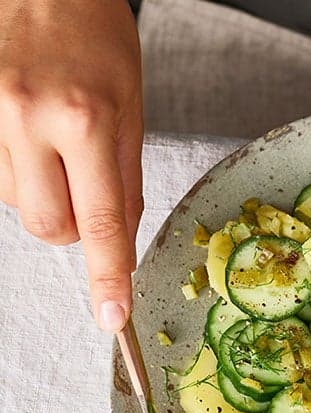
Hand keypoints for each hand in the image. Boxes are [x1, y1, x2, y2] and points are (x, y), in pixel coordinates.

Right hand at [0, 0, 142, 331]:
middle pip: (51, 229)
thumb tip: (120, 243)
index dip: (107, 277)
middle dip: (75, 227)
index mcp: (86, 118)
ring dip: (43, 194)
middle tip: (86, 185)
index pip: (101, 221)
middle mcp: (28, 118)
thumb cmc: (91, 32)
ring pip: (19, 206)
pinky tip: (26, 135)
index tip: (111, 317)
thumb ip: (127, 178)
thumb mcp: (131, 104)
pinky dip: (16, 172)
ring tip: (53, 143)